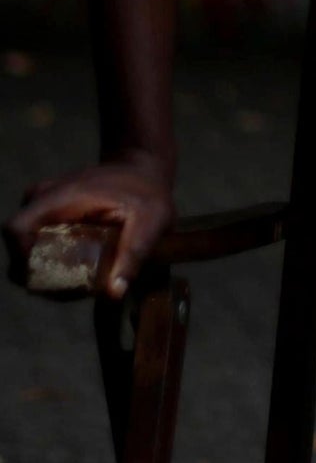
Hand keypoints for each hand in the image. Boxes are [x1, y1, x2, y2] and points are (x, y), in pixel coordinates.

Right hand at [5, 151, 174, 297]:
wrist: (143, 169)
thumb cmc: (148, 192)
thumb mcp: (151, 221)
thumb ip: (135, 253)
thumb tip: (114, 293)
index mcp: (62, 196)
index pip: (17, 229)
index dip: (22, 259)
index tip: (52, 278)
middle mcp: (44, 199)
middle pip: (20, 247)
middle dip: (40, 276)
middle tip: (75, 289)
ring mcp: (44, 206)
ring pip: (28, 250)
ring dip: (48, 272)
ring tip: (83, 281)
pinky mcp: (49, 215)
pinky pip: (38, 245)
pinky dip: (54, 263)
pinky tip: (81, 271)